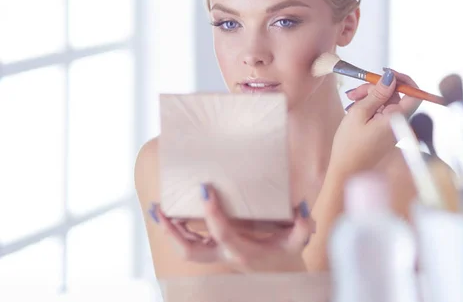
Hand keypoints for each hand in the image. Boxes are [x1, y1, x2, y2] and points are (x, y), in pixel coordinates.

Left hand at [152, 185, 314, 272]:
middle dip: (173, 231)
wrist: (278, 273)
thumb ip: (304, 226)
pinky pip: (189, 243)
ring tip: (157, 209)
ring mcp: (216, 255)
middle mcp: (224, 255)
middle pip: (190, 250)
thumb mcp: (299, 241)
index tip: (204, 189)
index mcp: (243, 250)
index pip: (222, 232)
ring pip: (184, 249)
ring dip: (169, 230)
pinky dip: (177, 231)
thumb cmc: (286, 252)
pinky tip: (169, 215)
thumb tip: (301, 208)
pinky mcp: (213, 250)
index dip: (211, 212)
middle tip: (163, 209)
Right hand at [329, 68, 422, 173]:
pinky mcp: (386, 132)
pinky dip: (370, 107)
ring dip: (369, 97)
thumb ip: (377, 93)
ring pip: (387, 102)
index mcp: (397, 119)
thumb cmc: (350, 145)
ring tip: (351, 100)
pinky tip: (354, 109)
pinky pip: (382, 112)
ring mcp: (393, 128)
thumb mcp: (359, 113)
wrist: (346, 171)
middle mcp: (399, 124)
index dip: (403, 80)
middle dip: (376, 88)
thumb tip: (390, 78)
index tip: (386, 74)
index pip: (414, 94)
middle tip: (356, 91)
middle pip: (396, 95)